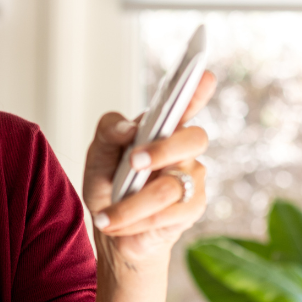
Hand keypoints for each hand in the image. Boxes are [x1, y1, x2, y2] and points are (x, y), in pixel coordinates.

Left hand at [82, 71, 215, 272]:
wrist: (112, 227)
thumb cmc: (109, 183)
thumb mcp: (98, 154)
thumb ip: (109, 132)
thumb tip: (130, 129)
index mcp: (162, 128)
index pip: (186, 104)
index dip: (197, 91)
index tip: (203, 75)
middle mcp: (183, 148)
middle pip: (193, 138)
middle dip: (163, 149)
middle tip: (134, 161)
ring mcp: (192, 177)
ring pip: (170, 186)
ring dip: (131, 204)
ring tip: (105, 216)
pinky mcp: (192, 208)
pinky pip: (167, 214)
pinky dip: (135, 221)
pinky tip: (117, 225)